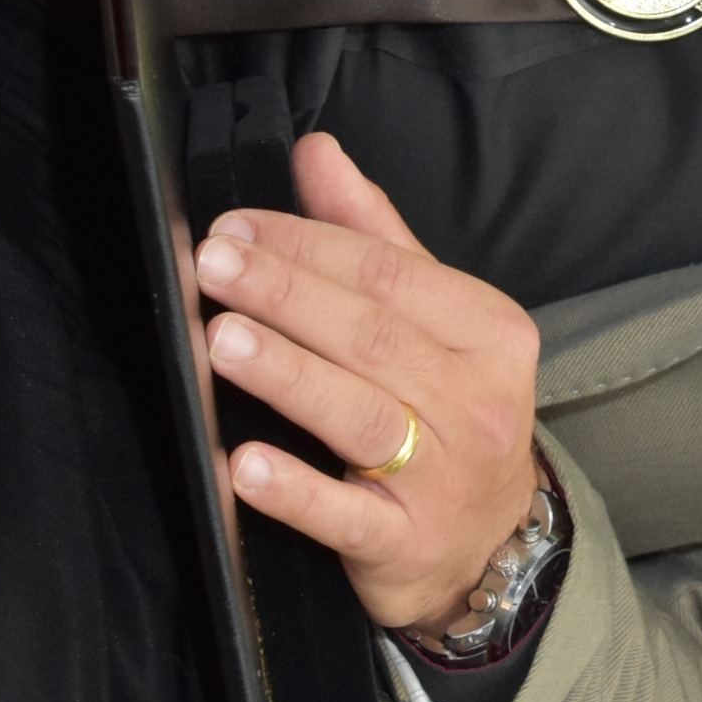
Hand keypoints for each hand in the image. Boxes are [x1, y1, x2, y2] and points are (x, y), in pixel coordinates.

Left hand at [192, 133, 545, 636]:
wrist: (488, 549)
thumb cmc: (451, 417)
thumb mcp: (434, 323)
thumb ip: (374, 238)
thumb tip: (317, 153)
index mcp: (488, 333)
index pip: (390, 275)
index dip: (308, 245)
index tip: (236, 228)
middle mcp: (477, 403)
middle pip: (372, 337)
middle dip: (286, 295)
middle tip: (214, 267)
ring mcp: (444, 479)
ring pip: (360, 416)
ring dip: (287, 374)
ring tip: (221, 341)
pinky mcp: (405, 546)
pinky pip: (345, 517)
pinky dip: (295, 491)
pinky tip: (245, 465)